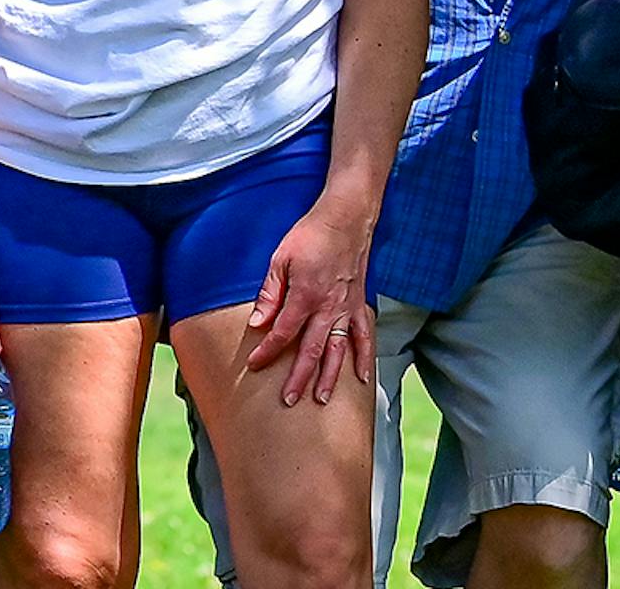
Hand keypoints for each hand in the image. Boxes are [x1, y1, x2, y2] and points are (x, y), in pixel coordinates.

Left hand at [240, 202, 375, 407]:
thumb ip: (269, 294)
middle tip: (289, 400)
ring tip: (322, 399)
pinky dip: (364, 357)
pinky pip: (365, 336)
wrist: (346, 218)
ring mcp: (347, 308)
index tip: (254, 365)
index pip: (283, 332)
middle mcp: (328, 307)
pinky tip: (361, 377)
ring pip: (339, 350)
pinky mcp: (360, 304)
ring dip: (330, 376)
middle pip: (312, 350)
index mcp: (305, 295)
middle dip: (299, 377)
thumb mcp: (279, 259)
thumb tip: (256, 323)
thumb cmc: (310, 235)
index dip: (267, 351)